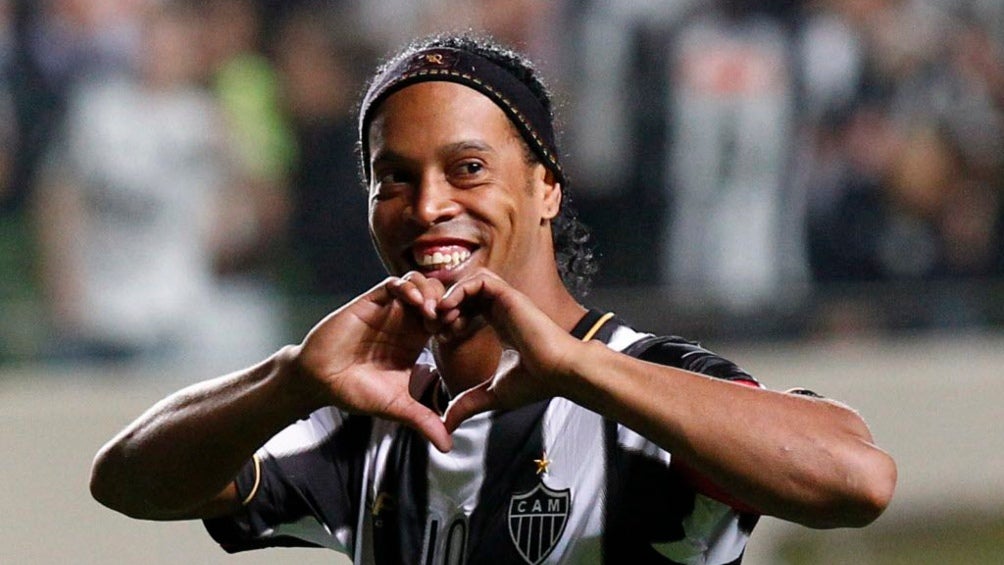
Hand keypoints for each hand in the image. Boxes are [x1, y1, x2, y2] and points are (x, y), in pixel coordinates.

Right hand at [290, 272, 451, 451]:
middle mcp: (405, 322)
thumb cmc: (357, 392)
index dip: (458, 321)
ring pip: (419, 283)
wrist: (320, 382)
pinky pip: (394, 283)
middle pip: (438, 295)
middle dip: (449, 302)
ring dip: (431, 292)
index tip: (460, 334)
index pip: (446, 319)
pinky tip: (415, 303)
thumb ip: (423, 420)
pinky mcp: (370, 302)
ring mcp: (388, 310)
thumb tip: (448, 447)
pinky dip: (409, 287)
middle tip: (450, 321)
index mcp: (416, 340)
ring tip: (433, 313)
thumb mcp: (397, 407)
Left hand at [437, 270, 582, 432]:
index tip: (440, 339)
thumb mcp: (492, 393)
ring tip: (438, 317)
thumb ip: (467, 403)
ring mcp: (506, 300)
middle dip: (443, 306)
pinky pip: (479, 280)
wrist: (560, 374)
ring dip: (449, 296)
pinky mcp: (510, 295)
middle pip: (464, 293)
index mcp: (499, 324)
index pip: (467, 309)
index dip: (448, 320)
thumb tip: (446, 425)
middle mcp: (502, 309)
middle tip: (431, 326)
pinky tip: (448, 310)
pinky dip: (459, 291)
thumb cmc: (536, 383)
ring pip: (469, 282)